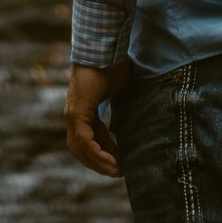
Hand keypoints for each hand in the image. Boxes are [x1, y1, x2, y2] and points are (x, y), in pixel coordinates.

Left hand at [65, 61, 129, 177]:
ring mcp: (73, 114)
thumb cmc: (114, 64)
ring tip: (117, 172)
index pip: (92, 139)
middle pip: (83, 149)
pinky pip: (84, 141)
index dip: (106, 153)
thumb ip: (126, 103)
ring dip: (99, 163)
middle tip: (120, 172)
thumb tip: (148, 107)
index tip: (121, 164)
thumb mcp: (122, 90)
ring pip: (81, 149)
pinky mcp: (76, 113)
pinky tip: (111, 162)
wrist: (105, 50)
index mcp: (84, 110)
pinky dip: (96, 154)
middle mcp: (75, 115)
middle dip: (101, 163)